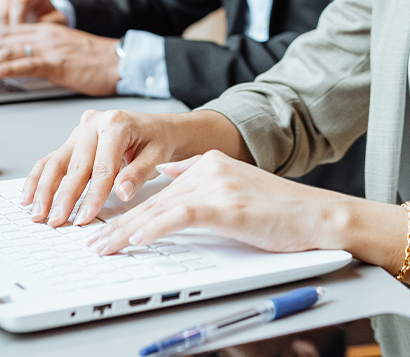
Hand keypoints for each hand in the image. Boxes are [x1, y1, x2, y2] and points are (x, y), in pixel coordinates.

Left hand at [0, 21, 119, 95]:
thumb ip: (45, 52)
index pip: (7, 32)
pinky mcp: (56, 62)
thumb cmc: (97, 60)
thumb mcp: (66, 49)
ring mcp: (49, 46)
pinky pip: (26, 63)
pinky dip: (5, 67)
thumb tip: (27, 64)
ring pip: (7, 50)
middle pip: (1, 39)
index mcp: (46, 29)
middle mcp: (44, 33)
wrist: (120, 61)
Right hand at [22, 108, 249, 227]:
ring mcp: (79, 131)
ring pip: (56, 162)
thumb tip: (121, 191)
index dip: (92, 195)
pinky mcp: (72, 141)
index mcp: (115, 124)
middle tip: (56, 220)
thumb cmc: (158, 140)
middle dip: (64, 197)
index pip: (101, 167)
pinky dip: (38, 178)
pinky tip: (28, 197)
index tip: (84, 217)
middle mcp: (93, 123)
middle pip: (75, 166)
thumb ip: (138, 174)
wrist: (159, 128)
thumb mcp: (156, 155)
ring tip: (37, 213)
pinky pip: (51, 160)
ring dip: (44, 190)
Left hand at [87, 151, 351, 254]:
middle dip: (119, 223)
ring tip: (103, 246)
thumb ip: (202, 177)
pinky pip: (178, 217)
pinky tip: (135, 241)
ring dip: (126, 231)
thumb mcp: (237, 184)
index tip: (106, 224)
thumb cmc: (282, 209)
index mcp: (210, 162)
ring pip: (159, 208)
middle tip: (93, 240)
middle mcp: (209, 167)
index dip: (130, 209)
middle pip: (153, 200)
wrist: (317, 214)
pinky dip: (152, 230)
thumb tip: (169, 176)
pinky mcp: (224, 203)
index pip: (159, 190)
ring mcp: (216, 183)